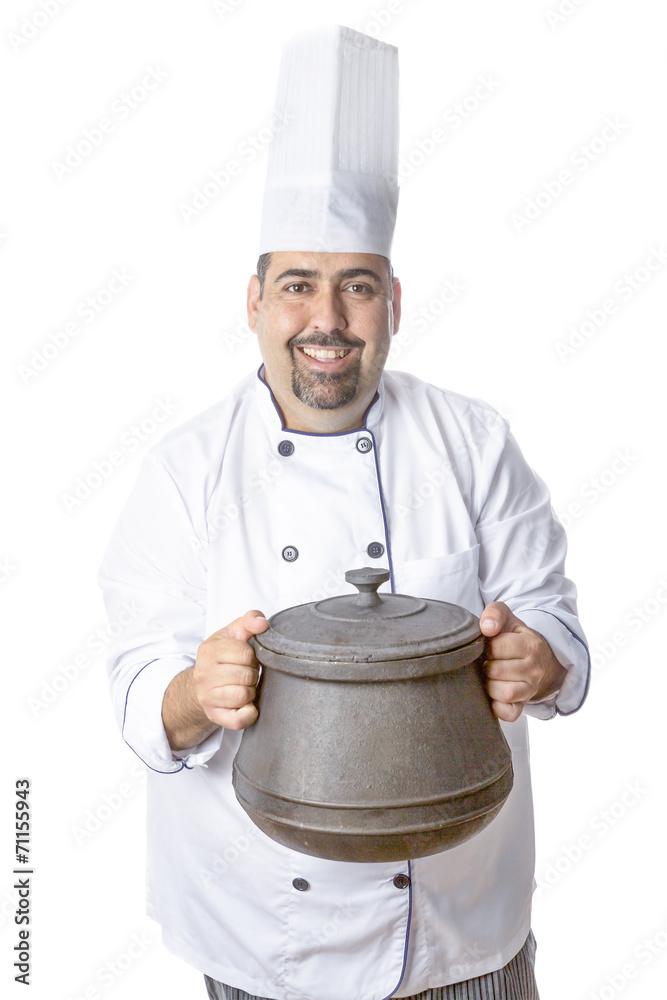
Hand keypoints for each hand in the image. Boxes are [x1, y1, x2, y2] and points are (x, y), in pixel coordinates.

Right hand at [193, 610, 269, 730]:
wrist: (203, 682)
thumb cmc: (223, 656)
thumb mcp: (234, 633)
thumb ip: (250, 621)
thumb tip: (262, 623)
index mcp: (208, 651)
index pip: (245, 653)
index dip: (252, 656)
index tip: (246, 658)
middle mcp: (203, 675)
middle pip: (246, 676)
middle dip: (252, 674)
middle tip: (245, 673)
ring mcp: (207, 697)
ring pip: (243, 696)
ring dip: (250, 692)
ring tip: (244, 686)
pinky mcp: (215, 716)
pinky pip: (239, 720)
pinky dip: (249, 713)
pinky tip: (246, 704)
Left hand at [479, 602, 566, 721]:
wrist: (533, 656)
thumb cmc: (513, 635)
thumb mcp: (506, 617)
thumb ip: (495, 613)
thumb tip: (486, 628)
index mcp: (531, 646)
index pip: (498, 648)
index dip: (486, 646)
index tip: (488, 646)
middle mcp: (535, 670)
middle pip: (497, 671)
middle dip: (485, 665)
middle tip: (486, 661)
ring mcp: (530, 690)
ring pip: (503, 694)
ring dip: (489, 685)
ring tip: (489, 676)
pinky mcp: (522, 706)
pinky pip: (508, 714)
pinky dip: (496, 706)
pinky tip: (492, 693)